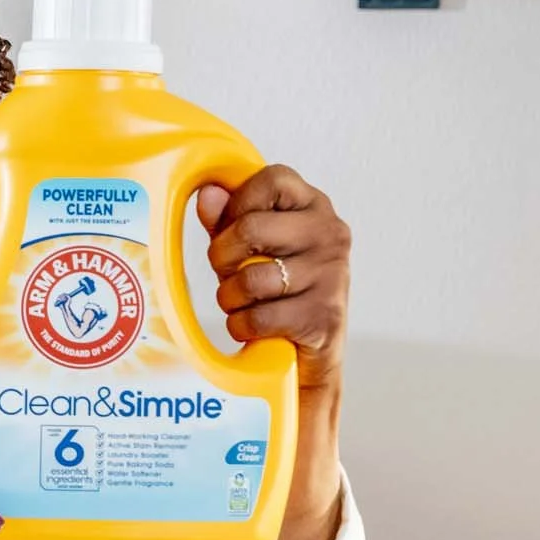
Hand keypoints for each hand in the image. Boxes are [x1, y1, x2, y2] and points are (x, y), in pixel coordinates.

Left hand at [196, 166, 351, 539]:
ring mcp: (333, 275)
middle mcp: (331, 234)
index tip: (229, 228)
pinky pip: (260, 316)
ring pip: (251, 276)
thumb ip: (228, 219)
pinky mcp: (325, 317)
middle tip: (228, 274)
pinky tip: (253, 329)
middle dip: (224, 257)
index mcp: (314, 206)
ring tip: (241, 304)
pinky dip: (244, 327)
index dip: (237, 203)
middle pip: (252, 226)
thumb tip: (206, 193)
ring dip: (232, 298)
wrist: (305, 362)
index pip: (270, 178)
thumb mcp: (250, 251)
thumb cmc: (273, 295)